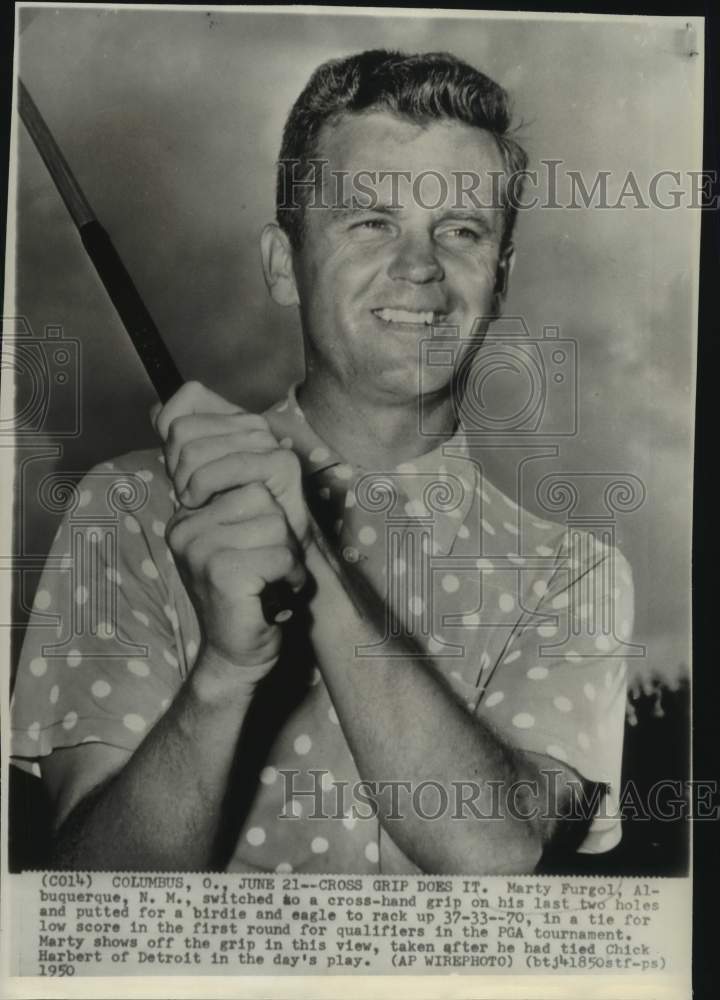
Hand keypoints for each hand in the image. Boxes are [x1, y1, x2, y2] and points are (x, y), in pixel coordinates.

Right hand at [153, 382, 308, 671]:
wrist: (247, 647)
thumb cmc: (256, 577)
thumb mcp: (248, 509)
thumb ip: (227, 456)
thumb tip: (178, 398)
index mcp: (186, 503)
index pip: (235, 452)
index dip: (256, 467)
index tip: (259, 512)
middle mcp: (182, 521)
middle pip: (257, 479)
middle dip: (278, 516)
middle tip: (266, 549)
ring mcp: (195, 547)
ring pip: (273, 517)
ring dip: (285, 551)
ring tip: (268, 573)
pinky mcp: (219, 573)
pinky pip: (278, 551)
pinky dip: (288, 575)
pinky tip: (272, 592)